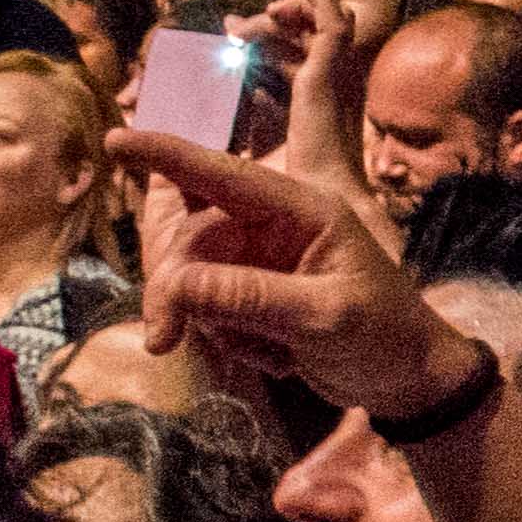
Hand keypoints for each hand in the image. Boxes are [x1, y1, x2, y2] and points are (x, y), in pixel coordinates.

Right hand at [111, 130, 469, 422]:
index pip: (225, 175)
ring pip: (192, 278)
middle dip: (173, 288)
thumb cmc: (383, 338)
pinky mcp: (251, 294)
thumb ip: (252, 298)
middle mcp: (276, 226)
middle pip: (192, 240)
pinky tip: (277, 358)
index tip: (116, 140)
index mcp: (304, 210)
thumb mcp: (324, 318)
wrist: (405, 381)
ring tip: (267, 358)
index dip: (168, 155)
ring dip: (209, 323)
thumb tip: (179, 284)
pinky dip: (230, 339)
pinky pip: (208, 310)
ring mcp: (260, 260)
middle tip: (162, 341)